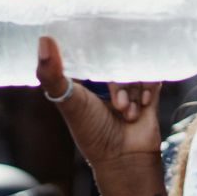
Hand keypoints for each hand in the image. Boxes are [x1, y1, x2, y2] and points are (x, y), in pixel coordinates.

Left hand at [35, 36, 161, 171]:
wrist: (123, 158)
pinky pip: (152, 77)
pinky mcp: (150, 94)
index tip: (97, 37)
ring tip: (127, 113)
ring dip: (132, 92)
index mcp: (87, 81)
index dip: (94, 47)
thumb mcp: (67, 100)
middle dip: (119, 84)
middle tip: (117, 105)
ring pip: (135, 71)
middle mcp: (108, 83)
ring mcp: (130, 88)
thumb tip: (44, 39)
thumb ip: (51, 74)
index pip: (92, 53)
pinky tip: (142, 106)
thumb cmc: (91, 132)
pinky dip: (147, 89)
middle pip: (118, 61)